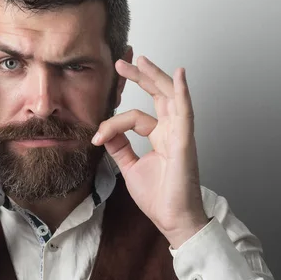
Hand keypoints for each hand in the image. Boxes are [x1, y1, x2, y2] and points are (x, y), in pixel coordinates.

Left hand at [92, 56, 207, 248]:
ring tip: (139, 60)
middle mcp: (171, 131)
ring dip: (154, 76)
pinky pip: (185, 112)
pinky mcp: (184, 142)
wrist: (172, 219)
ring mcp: (179, 134)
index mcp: (160, 136)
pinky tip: (178, 74)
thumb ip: (120, 147)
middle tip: (121, 64)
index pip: (135, 116)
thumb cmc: (159, 196)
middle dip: (140, 77)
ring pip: (169, 96)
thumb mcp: (130, 167)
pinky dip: (182, 92)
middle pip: (157, 95)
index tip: (95, 137)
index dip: (113, 123)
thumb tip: (104, 133)